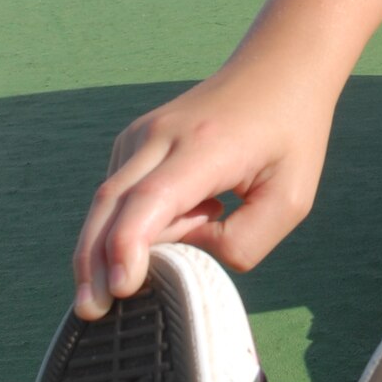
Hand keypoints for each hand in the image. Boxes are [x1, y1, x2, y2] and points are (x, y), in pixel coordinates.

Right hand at [72, 65, 332, 318]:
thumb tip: (190, 257)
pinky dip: (127, 225)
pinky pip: (118, 194)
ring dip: (109, 247)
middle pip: (110, 204)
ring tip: (142, 275)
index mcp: (204, 147)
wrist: (278, 69)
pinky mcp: (134, 142)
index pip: (150, 199)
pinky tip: (177, 226)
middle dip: (93, 262)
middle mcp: (161, 135)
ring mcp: (141, 135)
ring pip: (106, 202)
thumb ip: (242, 242)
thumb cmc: (289, 136)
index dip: (128, 246)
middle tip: (91, 313)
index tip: (119, 288)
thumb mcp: (290, 200)